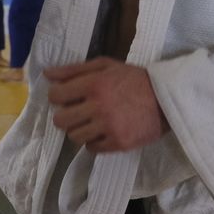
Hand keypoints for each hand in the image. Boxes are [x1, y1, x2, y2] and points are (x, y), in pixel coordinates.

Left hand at [45, 58, 166, 152]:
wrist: (166, 98)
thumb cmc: (134, 79)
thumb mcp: (106, 66)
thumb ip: (75, 69)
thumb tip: (47, 74)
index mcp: (94, 84)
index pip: (56, 95)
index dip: (56, 96)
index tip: (64, 97)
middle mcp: (99, 106)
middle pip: (61, 120)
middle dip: (64, 116)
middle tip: (76, 113)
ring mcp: (109, 126)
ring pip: (74, 136)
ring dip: (79, 130)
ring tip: (91, 123)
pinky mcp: (119, 143)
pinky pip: (92, 148)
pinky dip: (93, 142)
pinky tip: (102, 132)